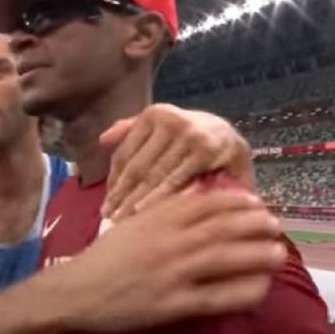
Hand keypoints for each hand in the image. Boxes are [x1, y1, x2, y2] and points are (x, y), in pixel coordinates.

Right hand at [60, 189, 285, 332]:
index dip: (236, 201)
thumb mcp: (131, 223)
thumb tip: (197, 195)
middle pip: (222, 227)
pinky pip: (216, 297)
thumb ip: (162, 209)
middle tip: (275, 225)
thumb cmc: (104, 257)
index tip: (256, 203)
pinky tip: (260, 288)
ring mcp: (172, 273)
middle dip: (254, 224)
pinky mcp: (172, 303)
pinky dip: (242, 291)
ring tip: (278, 252)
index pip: (206, 203)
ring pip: (225, 258)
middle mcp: (168, 241)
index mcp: (156, 218)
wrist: (76, 290)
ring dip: (256, 254)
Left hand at [100, 105, 253, 220]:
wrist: (232, 137)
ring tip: (121, 219)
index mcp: (153, 114)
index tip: (104, 202)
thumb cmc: (191, 136)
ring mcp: (188, 135)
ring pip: (153, 175)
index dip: (113, 179)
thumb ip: (132, 129)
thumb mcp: (162, 126)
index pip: (126, 152)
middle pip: (137, 165)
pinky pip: (175, 179)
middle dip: (120, 194)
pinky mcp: (204, 151)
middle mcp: (169, 120)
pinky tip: (144, 212)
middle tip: (107, 217)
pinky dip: (158, 197)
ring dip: (135, 200)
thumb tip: (102, 140)